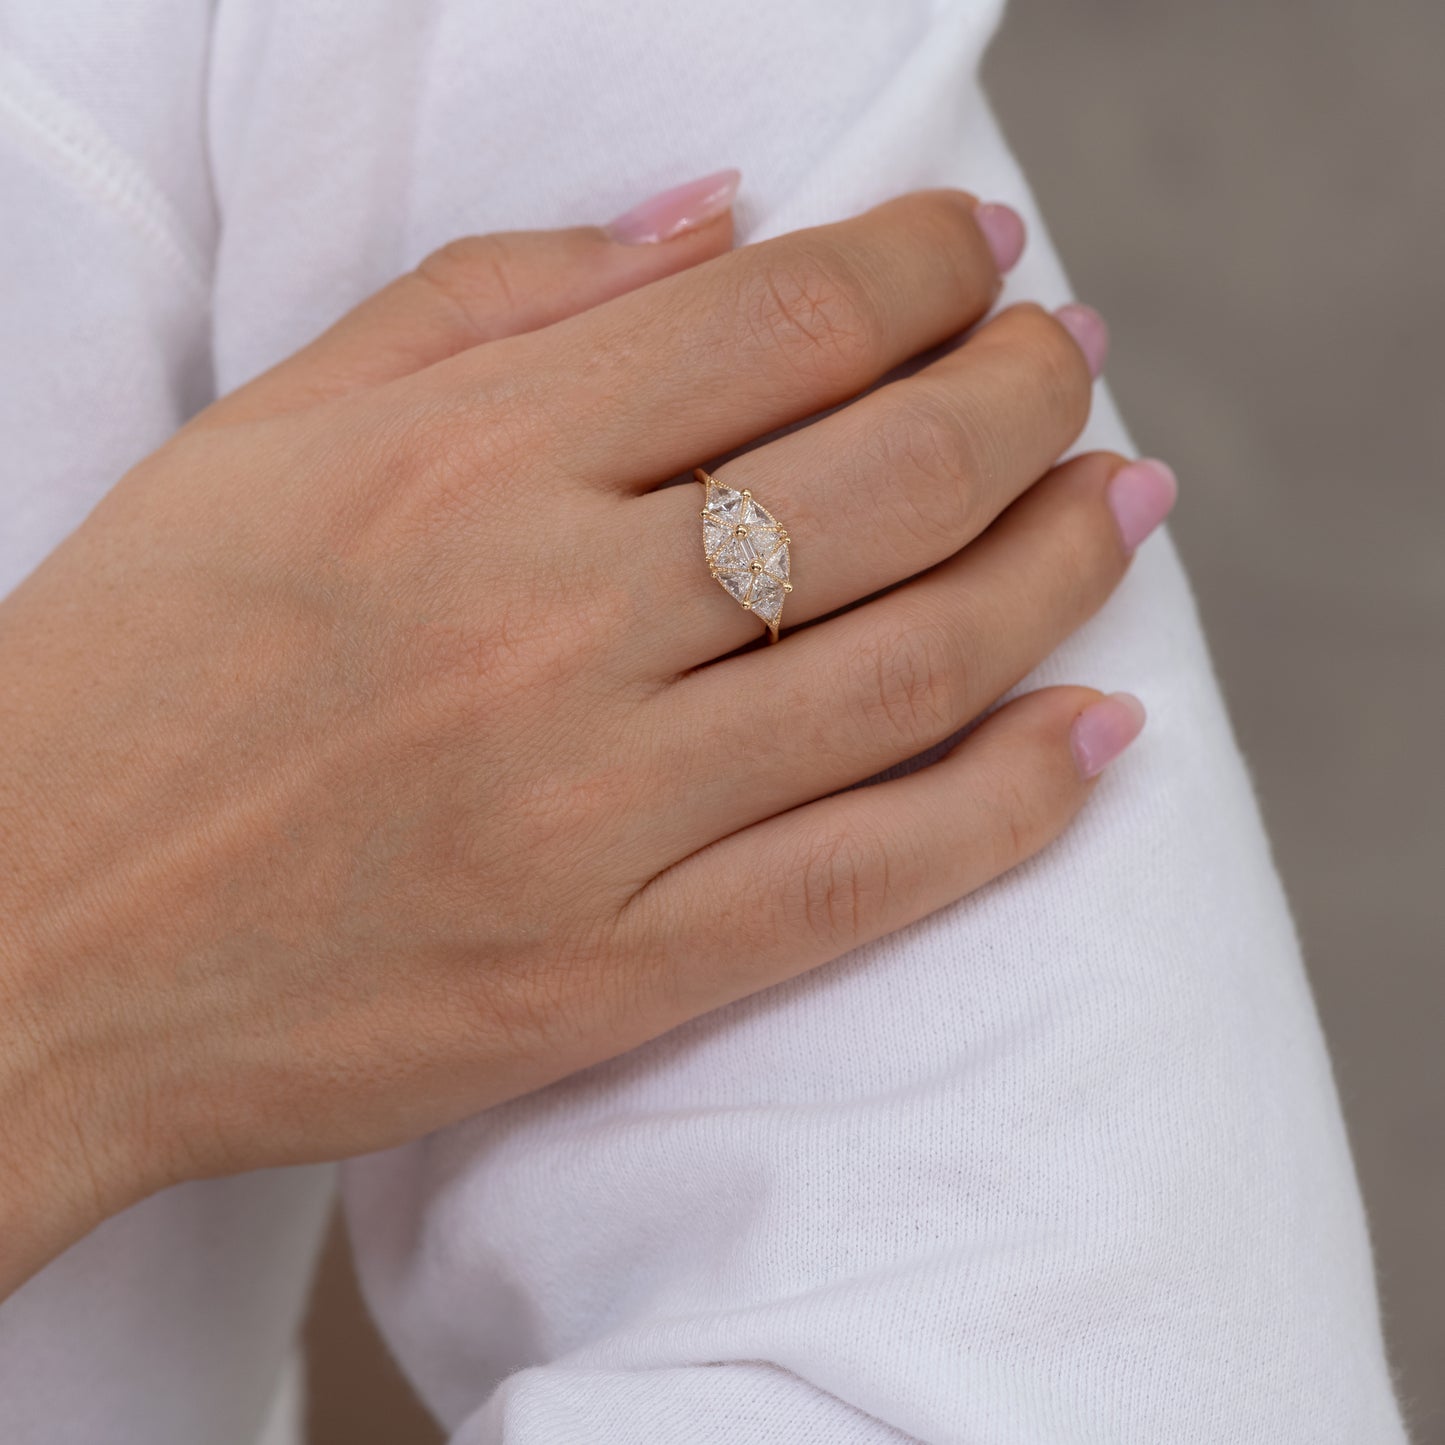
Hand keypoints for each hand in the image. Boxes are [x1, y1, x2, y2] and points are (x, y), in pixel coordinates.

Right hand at [0, 181, 1168, 1290]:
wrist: (23, 947)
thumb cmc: (126, 675)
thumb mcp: (266, 438)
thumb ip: (493, 302)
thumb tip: (714, 215)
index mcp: (462, 465)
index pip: (778, 319)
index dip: (922, 266)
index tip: (983, 255)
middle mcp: (548, 622)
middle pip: (887, 472)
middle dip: (1026, 392)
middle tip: (1076, 364)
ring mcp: (596, 809)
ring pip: (915, 661)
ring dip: (1060, 562)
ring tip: (1122, 504)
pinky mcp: (616, 967)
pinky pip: (871, 875)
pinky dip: (1016, 798)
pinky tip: (1102, 729)